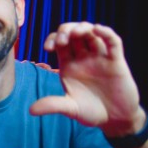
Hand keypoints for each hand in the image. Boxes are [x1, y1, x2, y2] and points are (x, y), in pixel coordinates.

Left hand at [29, 22, 144, 135]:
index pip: (59, 42)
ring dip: (83, 28)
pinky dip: (106, 33)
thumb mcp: (71, 109)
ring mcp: (100, 58)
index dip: (53, 39)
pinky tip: (97, 29)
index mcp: (69, 65)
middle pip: (73, 33)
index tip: (48, 48)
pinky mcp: (116, 61)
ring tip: (76, 33)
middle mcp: (84, 58)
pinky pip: (113, 42)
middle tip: (62, 41)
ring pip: (92, 33)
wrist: (116, 119)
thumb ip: (53, 106)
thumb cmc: (92, 112)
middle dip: (65, 31)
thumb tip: (31, 110)